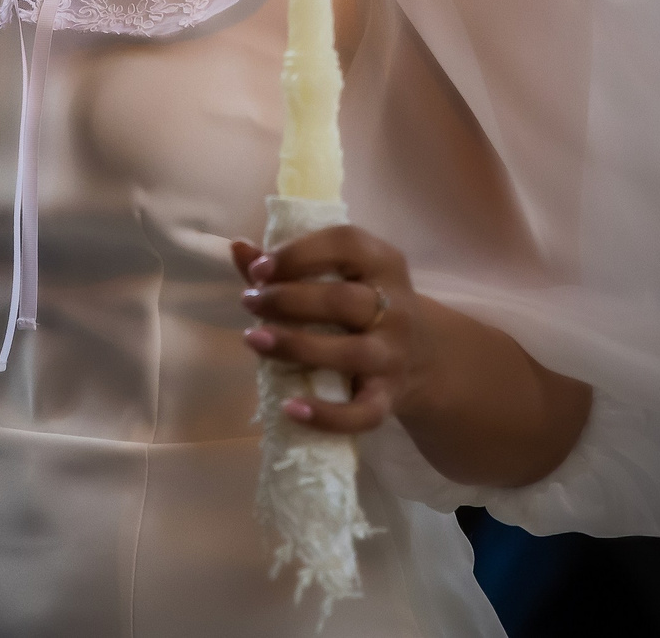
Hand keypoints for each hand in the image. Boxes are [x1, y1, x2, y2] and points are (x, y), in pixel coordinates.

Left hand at [232, 224, 422, 435]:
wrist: (422, 357)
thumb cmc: (362, 306)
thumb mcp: (340, 274)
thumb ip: (289, 263)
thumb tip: (238, 247)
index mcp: (383, 263)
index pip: (346, 245)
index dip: (299, 254)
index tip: (260, 269)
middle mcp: (397, 308)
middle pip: (343, 301)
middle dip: (288, 300)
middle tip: (249, 302)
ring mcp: (394, 356)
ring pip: (349, 353)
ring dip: (296, 346)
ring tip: (253, 339)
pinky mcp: (389, 398)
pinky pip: (362, 413)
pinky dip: (327, 415)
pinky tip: (290, 407)